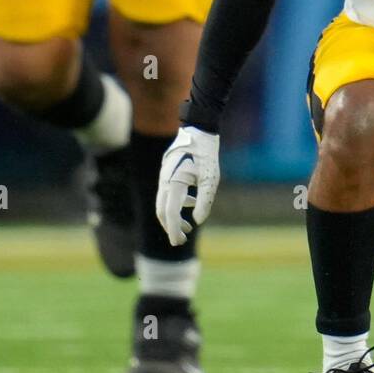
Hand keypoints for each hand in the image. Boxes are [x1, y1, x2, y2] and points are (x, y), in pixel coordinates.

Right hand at [156, 125, 220, 245]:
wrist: (198, 129)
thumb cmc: (206, 153)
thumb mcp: (211, 178)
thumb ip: (204, 200)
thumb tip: (198, 221)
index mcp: (174, 183)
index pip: (170, 213)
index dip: (173, 230)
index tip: (178, 243)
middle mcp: (165, 181)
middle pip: (162, 211)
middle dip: (171, 227)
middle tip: (181, 240)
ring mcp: (164, 176)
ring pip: (164, 203)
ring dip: (174, 217)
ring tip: (189, 227)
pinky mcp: (168, 172)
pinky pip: (168, 193)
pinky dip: (177, 203)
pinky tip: (191, 203)